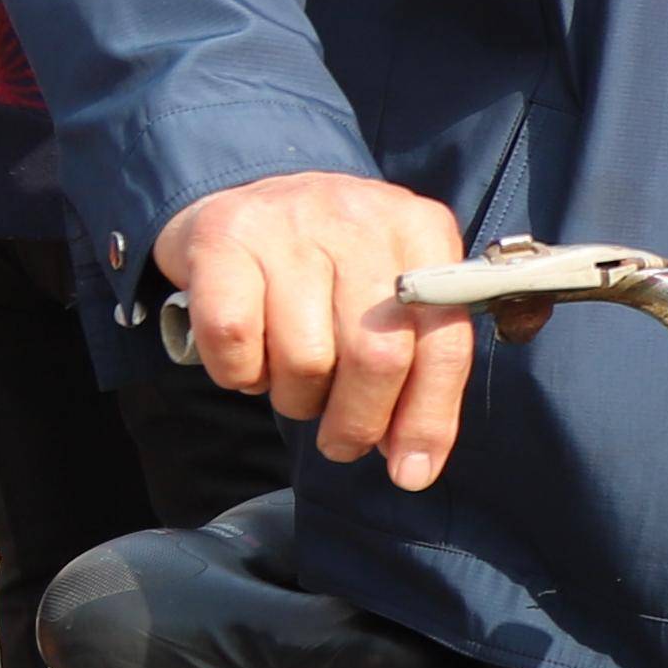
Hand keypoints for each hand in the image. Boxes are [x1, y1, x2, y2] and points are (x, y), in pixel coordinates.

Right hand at [152, 173, 476, 487]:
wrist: (242, 197)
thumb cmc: (327, 266)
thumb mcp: (387, 291)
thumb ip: (413, 362)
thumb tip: (413, 459)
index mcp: (422, 231)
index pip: (443, 341)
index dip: (429, 417)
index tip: (411, 471)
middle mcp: (361, 218)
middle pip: (377, 355)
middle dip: (358, 421)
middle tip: (340, 442)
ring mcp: (290, 224)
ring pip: (305, 356)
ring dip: (295, 397)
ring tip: (292, 381)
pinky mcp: (223, 237)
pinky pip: (235, 340)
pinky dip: (238, 372)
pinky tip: (247, 360)